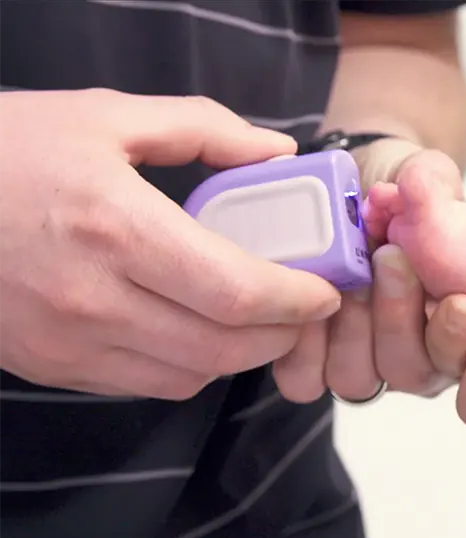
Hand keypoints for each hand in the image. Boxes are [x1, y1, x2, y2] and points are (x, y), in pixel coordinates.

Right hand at [0, 89, 339, 398]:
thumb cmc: (8, 150)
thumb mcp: (105, 117)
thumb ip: (203, 129)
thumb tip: (276, 152)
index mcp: (115, 228)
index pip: (236, 292)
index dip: (297, 301)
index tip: (325, 290)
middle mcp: (93, 297)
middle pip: (224, 347)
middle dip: (282, 334)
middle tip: (305, 309)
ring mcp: (68, 341)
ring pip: (191, 376)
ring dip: (241, 355)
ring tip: (261, 320)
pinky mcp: (51, 365)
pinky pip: (147, 384)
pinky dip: (191, 366)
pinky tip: (200, 330)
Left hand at [273, 143, 465, 401]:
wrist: (348, 190)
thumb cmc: (398, 193)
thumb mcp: (427, 174)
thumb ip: (439, 182)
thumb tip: (443, 190)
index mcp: (465, 326)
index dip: (460, 338)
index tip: (458, 301)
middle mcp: (419, 356)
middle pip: (414, 372)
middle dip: (400, 319)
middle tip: (391, 260)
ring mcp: (366, 365)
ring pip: (359, 379)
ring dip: (352, 327)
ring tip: (350, 277)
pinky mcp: (315, 366)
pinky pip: (306, 379)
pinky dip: (303, 343)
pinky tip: (309, 298)